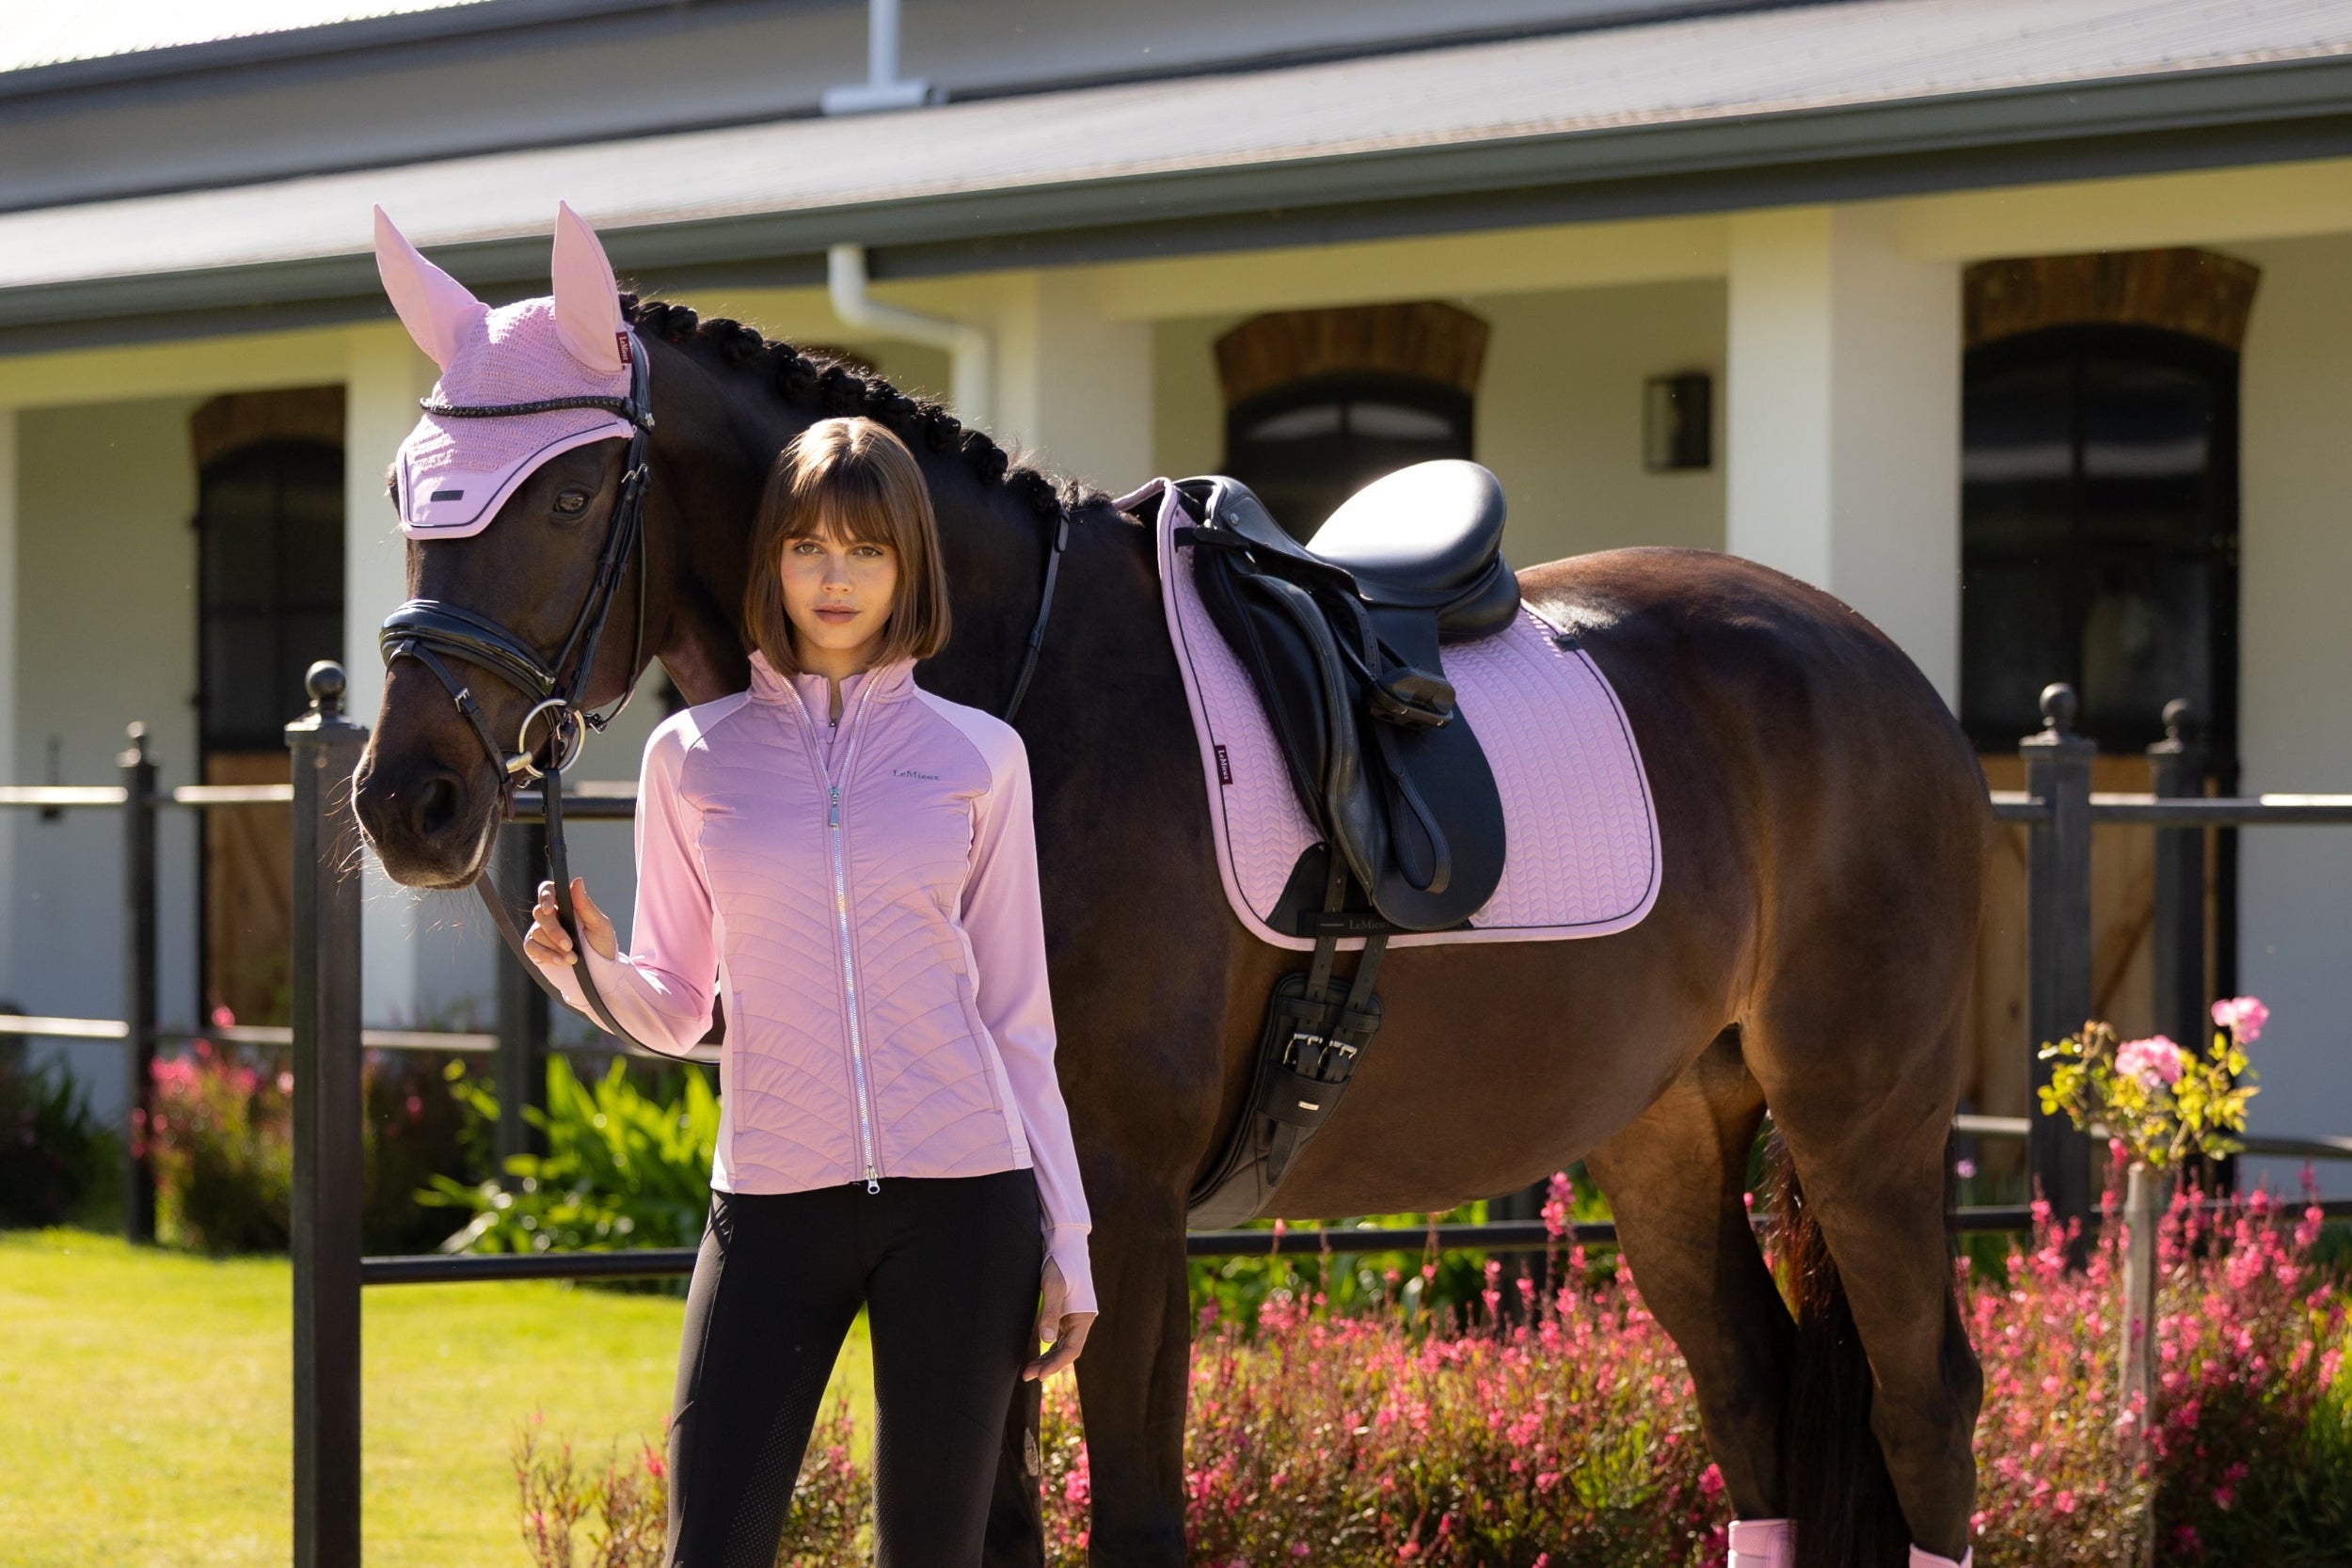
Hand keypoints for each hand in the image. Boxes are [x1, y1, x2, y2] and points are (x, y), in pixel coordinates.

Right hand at [524, 877, 617, 968]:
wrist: (599, 974)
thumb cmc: (602, 946)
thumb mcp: (599, 925)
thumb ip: (585, 905)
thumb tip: (577, 881)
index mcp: (567, 905)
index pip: (549, 891)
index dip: (545, 896)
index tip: (550, 908)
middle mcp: (553, 917)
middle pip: (540, 913)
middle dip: (554, 931)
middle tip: (569, 944)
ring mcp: (543, 933)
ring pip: (537, 931)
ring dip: (555, 946)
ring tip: (572, 957)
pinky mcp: (536, 949)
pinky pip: (531, 947)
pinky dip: (546, 954)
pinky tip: (560, 961)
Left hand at [1022, 1256, 1094, 1380]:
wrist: (1064, 1244)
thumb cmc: (1060, 1262)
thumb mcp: (1053, 1286)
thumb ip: (1051, 1312)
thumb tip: (1046, 1340)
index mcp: (1084, 1316)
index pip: (1072, 1349)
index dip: (1056, 1364)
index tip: (1039, 1375)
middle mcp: (1081, 1320)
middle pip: (1066, 1351)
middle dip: (1048, 1365)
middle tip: (1027, 1375)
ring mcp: (1073, 1317)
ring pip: (1062, 1346)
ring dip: (1047, 1358)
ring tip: (1028, 1370)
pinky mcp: (1065, 1313)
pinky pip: (1058, 1337)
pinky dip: (1048, 1348)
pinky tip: (1037, 1355)